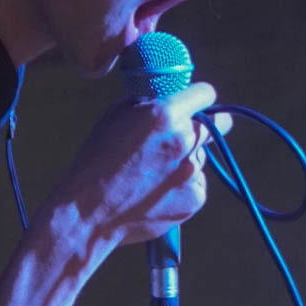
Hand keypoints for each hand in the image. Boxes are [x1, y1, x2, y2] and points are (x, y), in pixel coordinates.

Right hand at [42, 82, 230, 253]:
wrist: (90, 212)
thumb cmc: (96, 161)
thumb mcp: (115, 115)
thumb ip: (148, 104)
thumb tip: (167, 101)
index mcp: (165, 115)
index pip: (205, 93)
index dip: (199, 97)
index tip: (196, 103)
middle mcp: (185, 141)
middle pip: (215, 126)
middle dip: (199, 128)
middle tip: (180, 139)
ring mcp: (193, 171)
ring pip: (201, 157)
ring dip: (185, 160)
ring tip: (153, 174)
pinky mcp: (195, 198)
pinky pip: (196, 183)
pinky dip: (182, 185)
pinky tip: (156, 191)